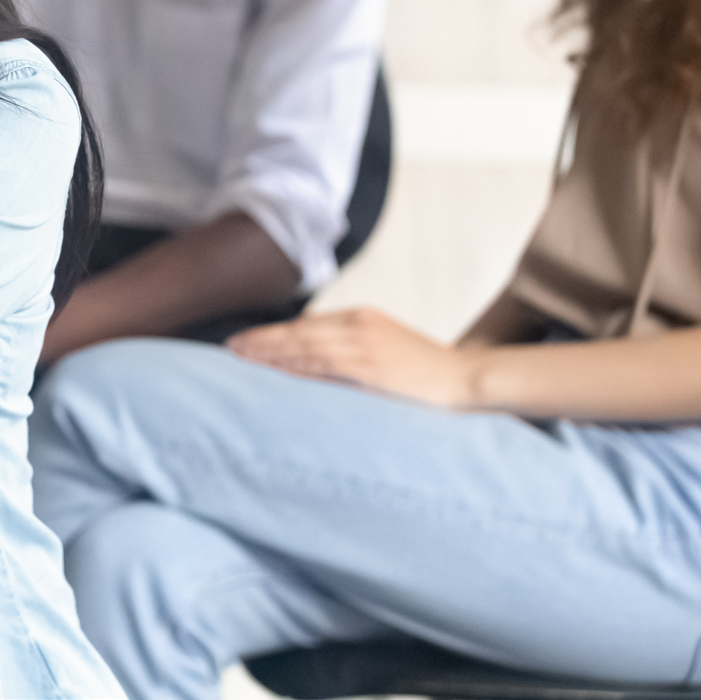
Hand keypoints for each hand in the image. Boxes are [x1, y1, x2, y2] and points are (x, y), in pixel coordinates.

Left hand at [227, 307, 483, 409]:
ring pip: (304, 345)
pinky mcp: (370, 366)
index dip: (276, 334)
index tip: (248, 341)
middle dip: (263, 340)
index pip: (308, 326)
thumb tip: (318, 367)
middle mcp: (359, 325)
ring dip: (269, 350)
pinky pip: (322, 363)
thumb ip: (353, 356)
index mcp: (363, 318)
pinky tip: (273, 368)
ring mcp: (364, 344)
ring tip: (240, 356)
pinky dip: (293, 364)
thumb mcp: (386, 355)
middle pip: (299, 331)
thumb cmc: (429, 374)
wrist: (468, 380)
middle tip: (232, 347)